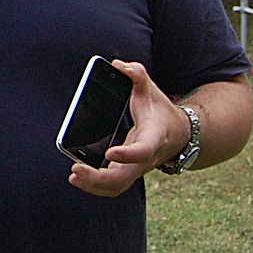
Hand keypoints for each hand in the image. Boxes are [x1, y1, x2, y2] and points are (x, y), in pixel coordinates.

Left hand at [67, 60, 187, 197]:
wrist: (178, 133)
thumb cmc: (160, 110)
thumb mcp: (151, 89)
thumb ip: (137, 75)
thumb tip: (119, 65)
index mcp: (154, 137)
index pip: (143, 150)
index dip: (128, 154)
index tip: (109, 152)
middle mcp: (146, 158)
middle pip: (124, 177)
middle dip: (99, 178)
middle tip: (75, 168)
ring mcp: (137, 168)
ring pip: (117, 187)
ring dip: (94, 186)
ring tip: (74, 176)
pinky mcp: (128, 171)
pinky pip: (113, 186)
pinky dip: (95, 186)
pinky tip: (78, 177)